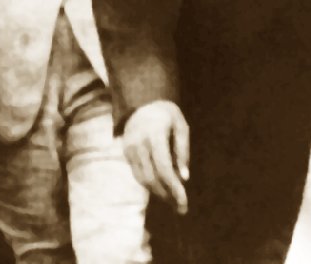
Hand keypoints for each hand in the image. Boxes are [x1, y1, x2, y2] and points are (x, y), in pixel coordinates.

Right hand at [123, 100, 189, 214]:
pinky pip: (137, 175)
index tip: (184, 201)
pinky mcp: (125, 153)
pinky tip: (162, 189)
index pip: (163, 168)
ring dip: (159, 194)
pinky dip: (150, 185)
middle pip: (153, 178)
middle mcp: (139, 143)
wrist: (142, 103)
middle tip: (181, 208)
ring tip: (173, 202)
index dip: (173, 187)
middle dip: (168, 196)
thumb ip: (183, 151)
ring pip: (143, 179)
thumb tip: (184, 178)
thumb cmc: (166, 114)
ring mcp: (130, 149)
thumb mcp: (181, 126)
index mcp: (155, 134)